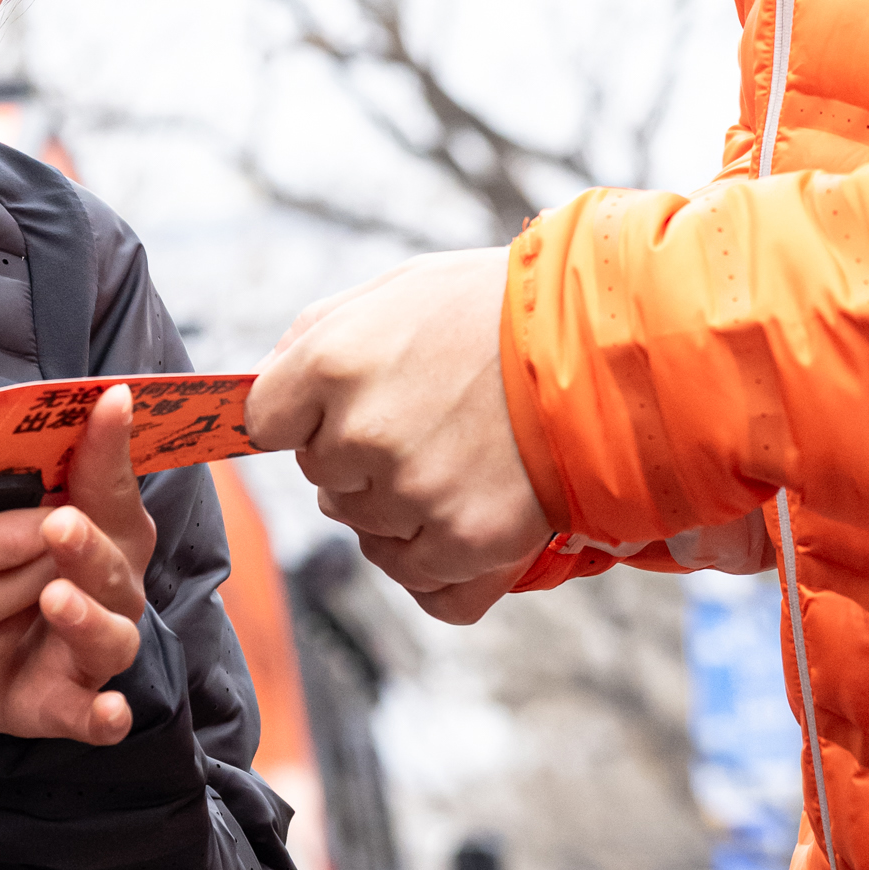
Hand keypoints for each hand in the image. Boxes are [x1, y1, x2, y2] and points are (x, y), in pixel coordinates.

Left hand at [0, 383, 156, 745]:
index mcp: (96, 526)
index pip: (107, 481)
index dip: (109, 445)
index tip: (110, 403)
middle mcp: (109, 584)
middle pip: (112, 562)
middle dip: (86, 543)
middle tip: (57, 523)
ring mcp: (95, 645)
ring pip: (111, 634)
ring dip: (89, 618)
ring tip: (56, 600)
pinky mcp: (70, 701)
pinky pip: (94, 713)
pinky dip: (104, 717)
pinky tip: (106, 715)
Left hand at [247, 247, 548, 622]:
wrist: (607, 343)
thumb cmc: (499, 310)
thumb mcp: (398, 290)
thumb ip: (318, 336)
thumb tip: (261, 387)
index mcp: (333, 360)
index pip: (266, 422)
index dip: (306, 417)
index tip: (343, 407)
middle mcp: (361, 431)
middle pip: (323, 478)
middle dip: (363, 459)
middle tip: (431, 421)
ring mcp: (412, 492)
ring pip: (368, 530)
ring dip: (403, 508)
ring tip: (464, 458)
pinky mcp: (464, 541)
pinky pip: (417, 579)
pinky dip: (437, 561)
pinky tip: (469, 516)